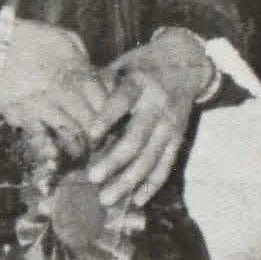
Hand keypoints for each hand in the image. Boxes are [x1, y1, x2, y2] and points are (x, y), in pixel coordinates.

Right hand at [0, 18, 110, 159]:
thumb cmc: (34, 39)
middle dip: (99, 135)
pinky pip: (38, 137)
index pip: (104, 99)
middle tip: (102, 144)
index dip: (111, 115)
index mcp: (76, 70)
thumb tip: (100, 78)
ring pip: (69, 132)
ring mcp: (41, 104)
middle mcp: (62, 89)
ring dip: (79, 146)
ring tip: (82, 152)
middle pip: (90, 119)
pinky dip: (48, 151)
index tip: (113, 124)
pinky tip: (56, 160)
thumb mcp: (68, 40)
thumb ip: (85, 61)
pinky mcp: (20, 115)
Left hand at [88, 29, 211, 209]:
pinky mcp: (178, 136)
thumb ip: (101, 84)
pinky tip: (137, 200)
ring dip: (129, 181)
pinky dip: (152, 184)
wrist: (187, 59)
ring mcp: (170, 123)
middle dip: (115, 160)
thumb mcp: (124, 64)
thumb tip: (73, 107)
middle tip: (93, 178)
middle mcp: (157, 104)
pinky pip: (166, 164)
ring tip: (106, 198)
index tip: (90, 136)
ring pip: (151, 157)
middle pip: (137, 137)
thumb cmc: (144, 64)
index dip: (107, 118)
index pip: (122, 101)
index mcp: (139, 83)